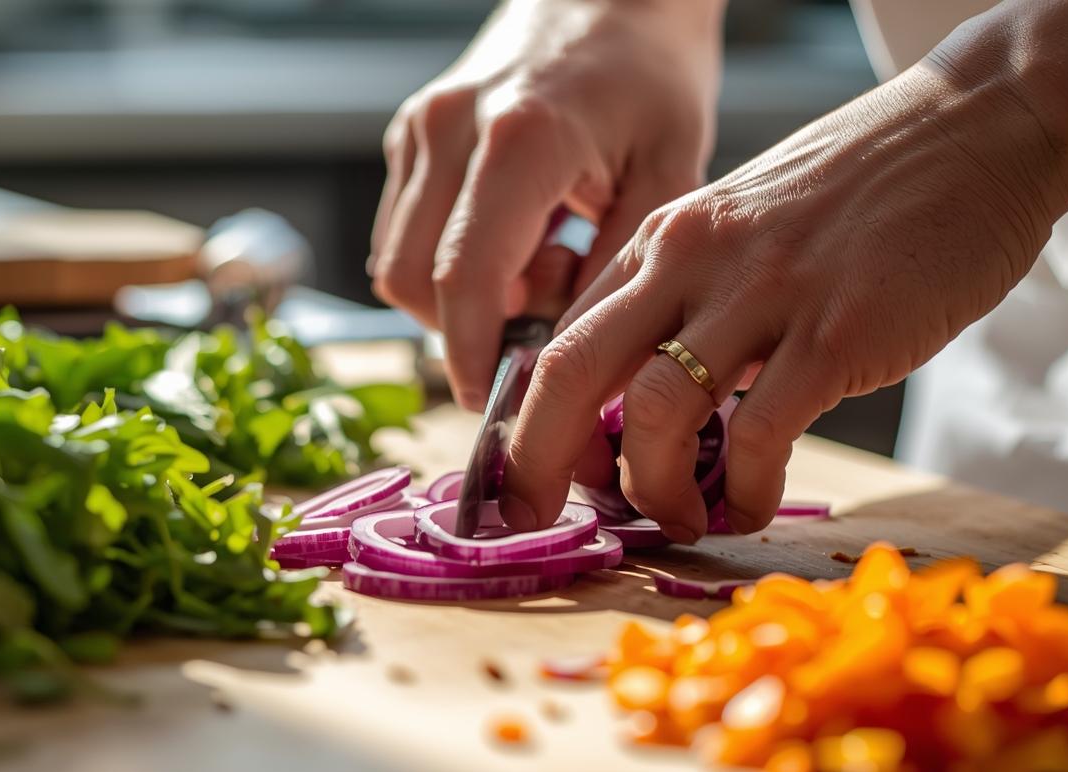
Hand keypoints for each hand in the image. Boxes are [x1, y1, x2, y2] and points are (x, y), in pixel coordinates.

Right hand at [369, 0, 722, 408]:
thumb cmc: (652, 73)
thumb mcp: (670, 172)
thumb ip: (615, 271)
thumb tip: (570, 360)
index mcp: (520, 137)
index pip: (464, 278)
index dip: (471, 354)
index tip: (494, 401)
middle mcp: (450, 128)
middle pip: (411, 280)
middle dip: (466, 326)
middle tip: (546, 312)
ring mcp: (420, 127)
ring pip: (396, 261)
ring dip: (459, 293)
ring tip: (544, 259)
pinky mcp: (410, 133)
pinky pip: (406, 229)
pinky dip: (451, 259)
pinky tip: (520, 235)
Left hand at [500, 50, 1067, 540]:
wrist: (983, 124)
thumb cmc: (866, 191)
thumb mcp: (748, 226)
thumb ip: (695, 298)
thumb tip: (649, 402)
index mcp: (665, 239)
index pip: (562, 337)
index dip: (531, 420)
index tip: (538, 475)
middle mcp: (692, 259)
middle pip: (570, 371)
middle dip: (536, 460)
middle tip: (536, 517)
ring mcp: (763, 293)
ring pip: (653, 412)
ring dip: (650, 488)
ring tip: (677, 519)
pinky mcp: (837, 332)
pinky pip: (759, 435)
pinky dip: (744, 490)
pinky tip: (753, 506)